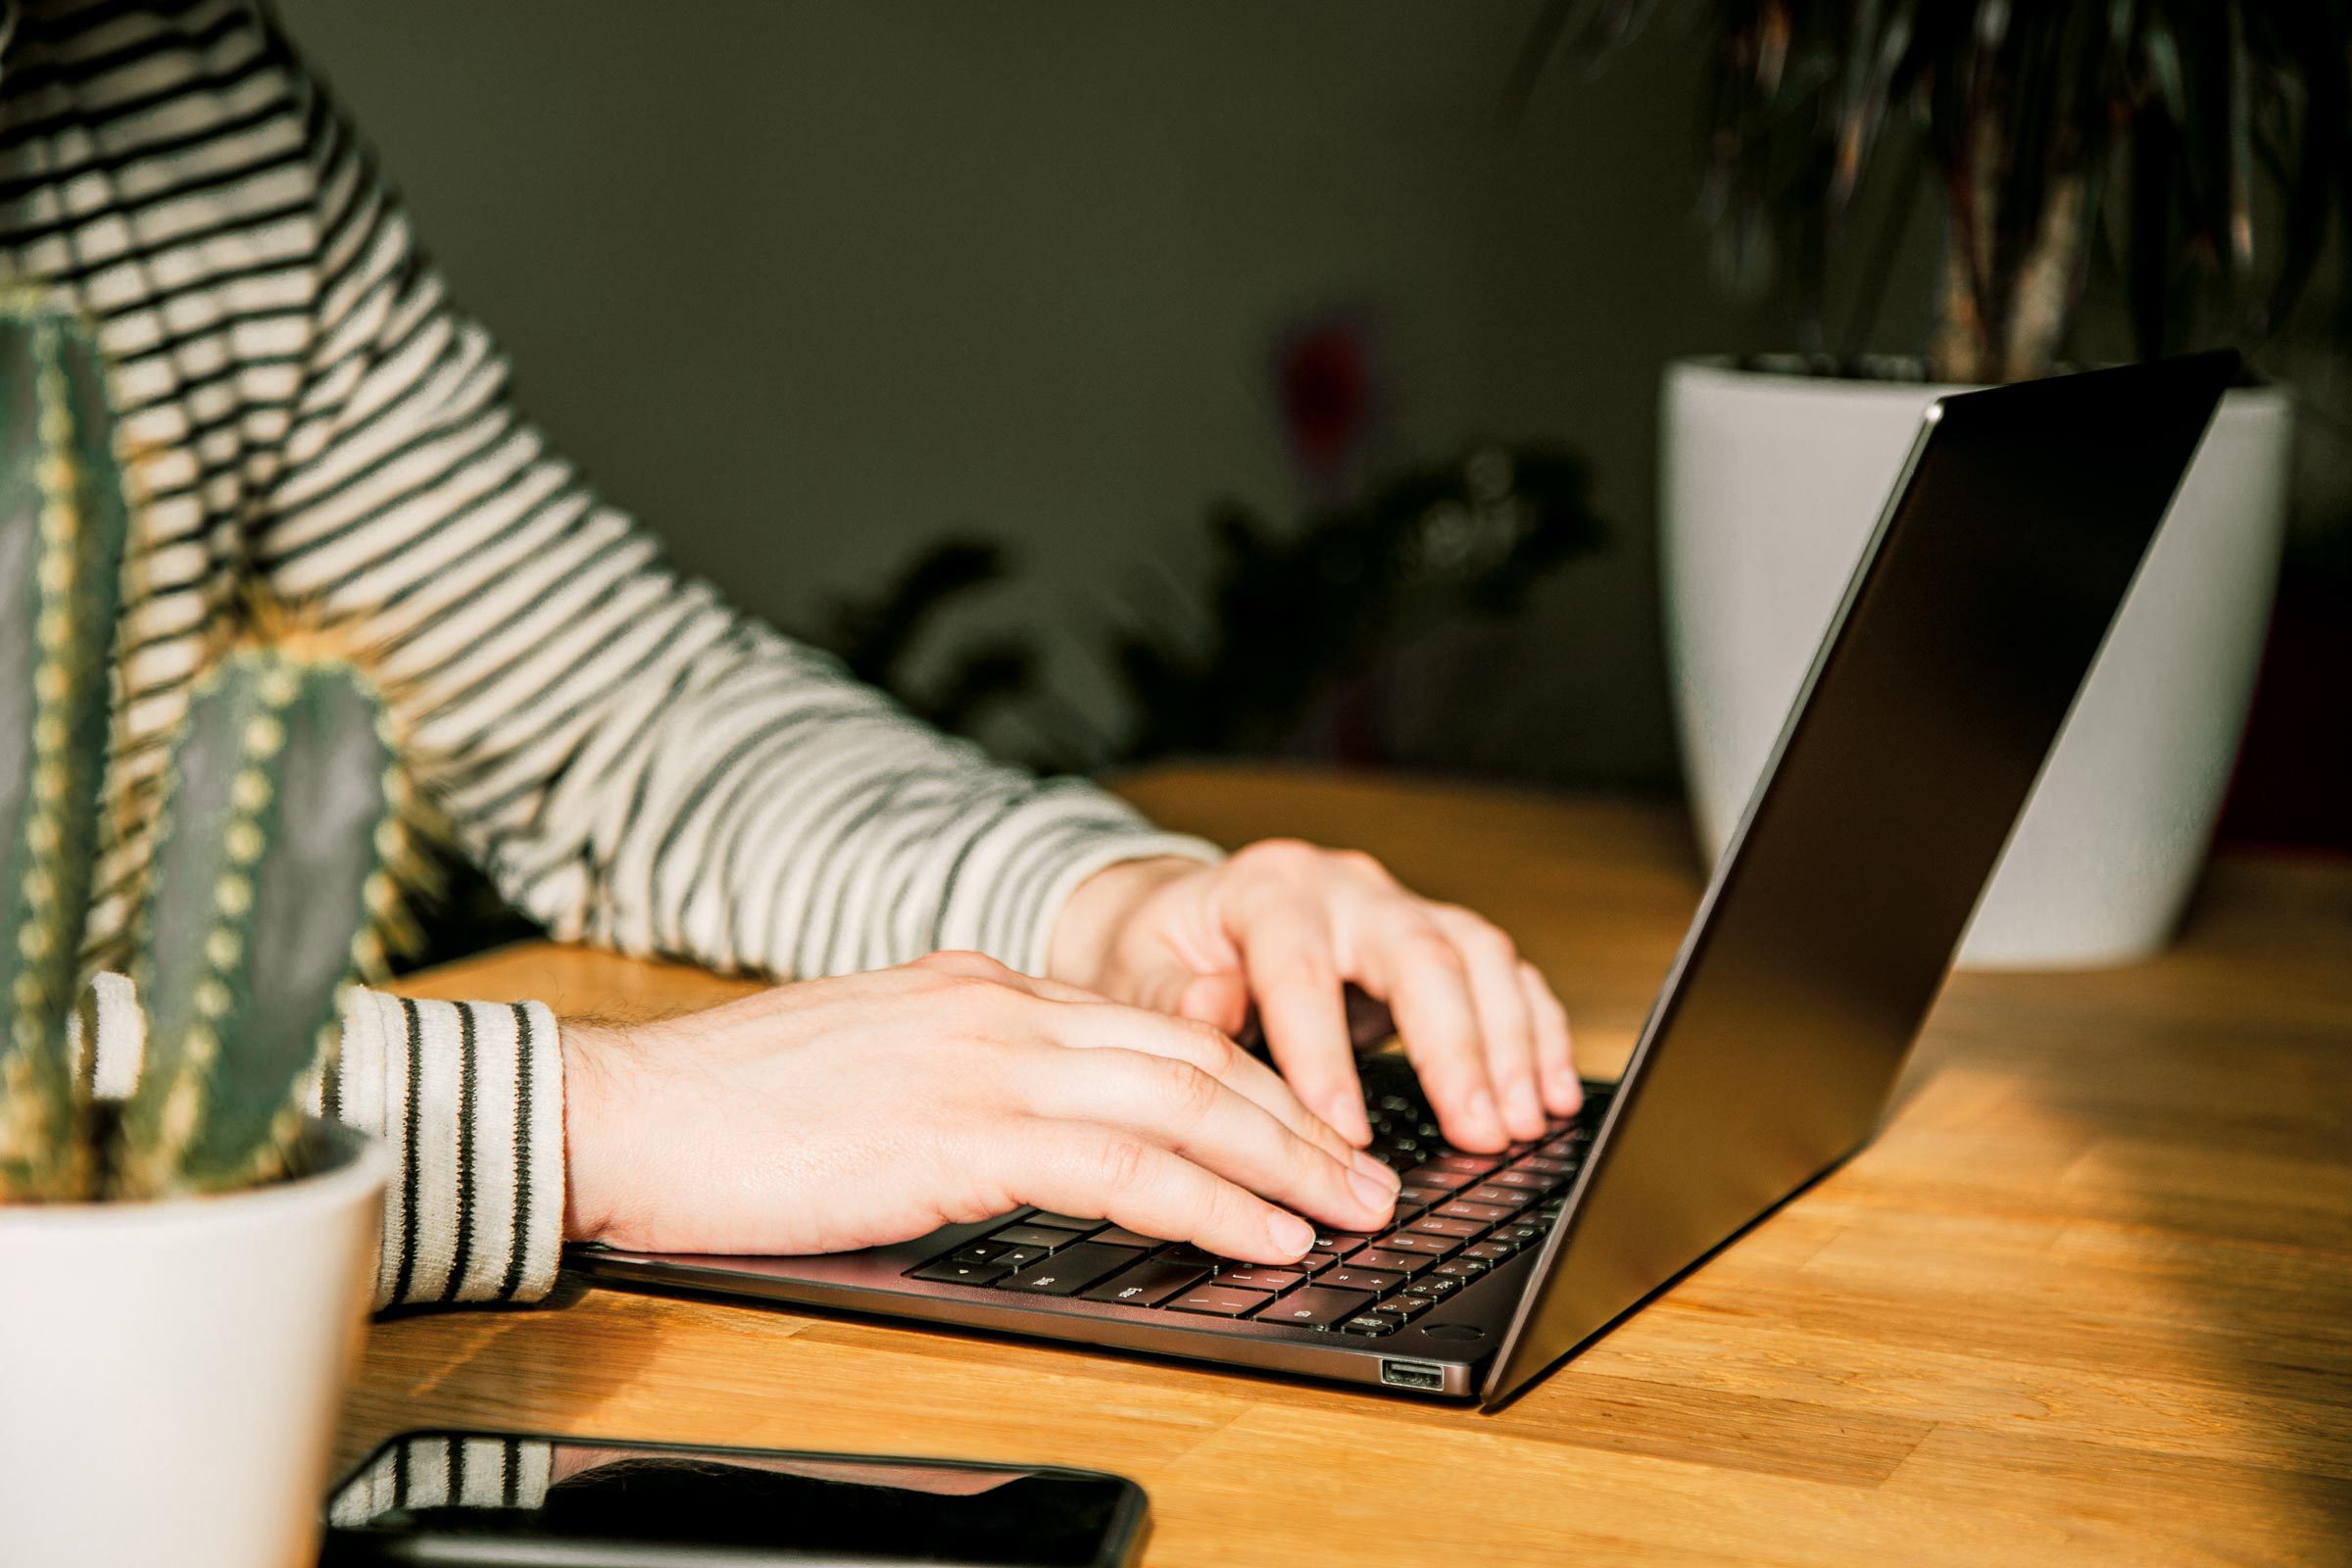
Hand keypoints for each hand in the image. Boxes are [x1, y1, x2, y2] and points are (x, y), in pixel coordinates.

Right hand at [559, 951, 1400, 1263]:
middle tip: (1366, 1175)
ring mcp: (980, 1059)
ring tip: (1348, 1211)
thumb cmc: (728, 1111)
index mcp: (976, 985)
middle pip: (1188, 1054)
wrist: (621, 1111)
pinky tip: (1258, 1235)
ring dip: (1281, 1162)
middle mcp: (995, 1004)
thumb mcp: (872, 1068)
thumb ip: (963, 1082)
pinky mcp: (956, 1131)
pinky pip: (1120, 1164)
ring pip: (1178, 1099)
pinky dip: (1207, 1199)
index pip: (1145, 1028)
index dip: (1242, 1081)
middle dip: (1293, 1119)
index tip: (1301, 1129)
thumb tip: (1040, 1135)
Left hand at [1050, 843, 1576, 1151]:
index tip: (1344, 1133)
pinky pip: (1502, 972)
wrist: (1185, 914)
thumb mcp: (1132, 970)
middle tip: (1478, 1130)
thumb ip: (1167, 996)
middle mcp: (1344, 887)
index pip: (1301, 967)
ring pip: (1477, 955)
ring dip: (1510, 1042)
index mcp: (1266, 891)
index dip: (1325, 1051)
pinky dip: (1536, 1031)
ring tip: (1522, 1123)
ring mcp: (1398, 906)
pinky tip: (1549, 1094)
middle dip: (1456, 1047)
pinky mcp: (1435, 935)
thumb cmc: (1160, 950)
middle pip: (1418, 951)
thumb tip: (1209, 1008)